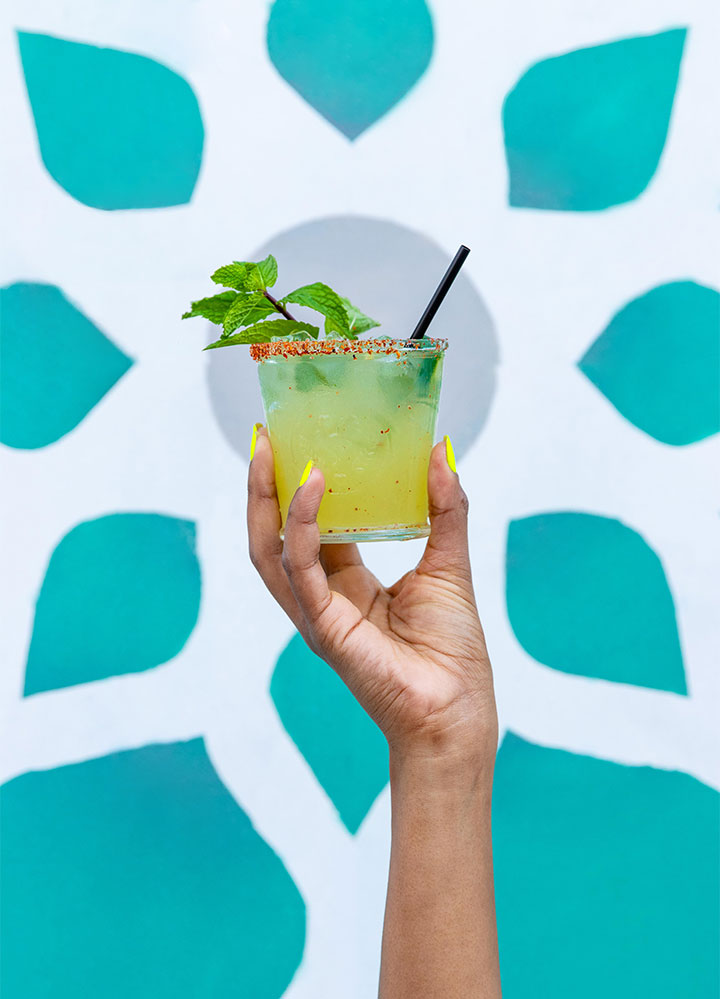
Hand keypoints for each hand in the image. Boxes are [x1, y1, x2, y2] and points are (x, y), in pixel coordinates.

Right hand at [248, 428, 496, 761]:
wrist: (457, 712)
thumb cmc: (453, 651)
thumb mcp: (450, 563)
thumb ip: (446, 509)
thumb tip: (441, 450)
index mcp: (347, 585)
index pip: (313, 526)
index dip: (302, 486)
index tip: (299, 440)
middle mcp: (323, 597)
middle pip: (276, 534)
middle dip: (265, 485)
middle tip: (266, 435)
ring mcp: (316, 614)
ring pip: (269, 549)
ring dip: (264, 498)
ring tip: (269, 449)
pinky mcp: (323, 627)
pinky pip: (300, 568)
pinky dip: (302, 525)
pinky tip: (314, 485)